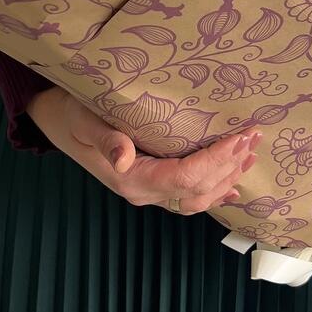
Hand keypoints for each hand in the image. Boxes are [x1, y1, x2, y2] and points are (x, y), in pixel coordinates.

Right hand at [27, 86, 260, 213]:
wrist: (58, 122)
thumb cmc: (73, 114)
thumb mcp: (85, 121)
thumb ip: (106, 140)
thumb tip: (123, 159)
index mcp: (131, 179)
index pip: (183, 178)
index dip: (215, 161)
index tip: (237, 138)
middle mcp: (143, 192)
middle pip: (197, 191)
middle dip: (229, 166)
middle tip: (253, 137)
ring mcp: (148, 193)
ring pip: (198, 197)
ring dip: (227, 176)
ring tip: (251, 152)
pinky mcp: (153, 186)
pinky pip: (189, 197)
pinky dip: (215, 190)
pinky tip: (234, 184)